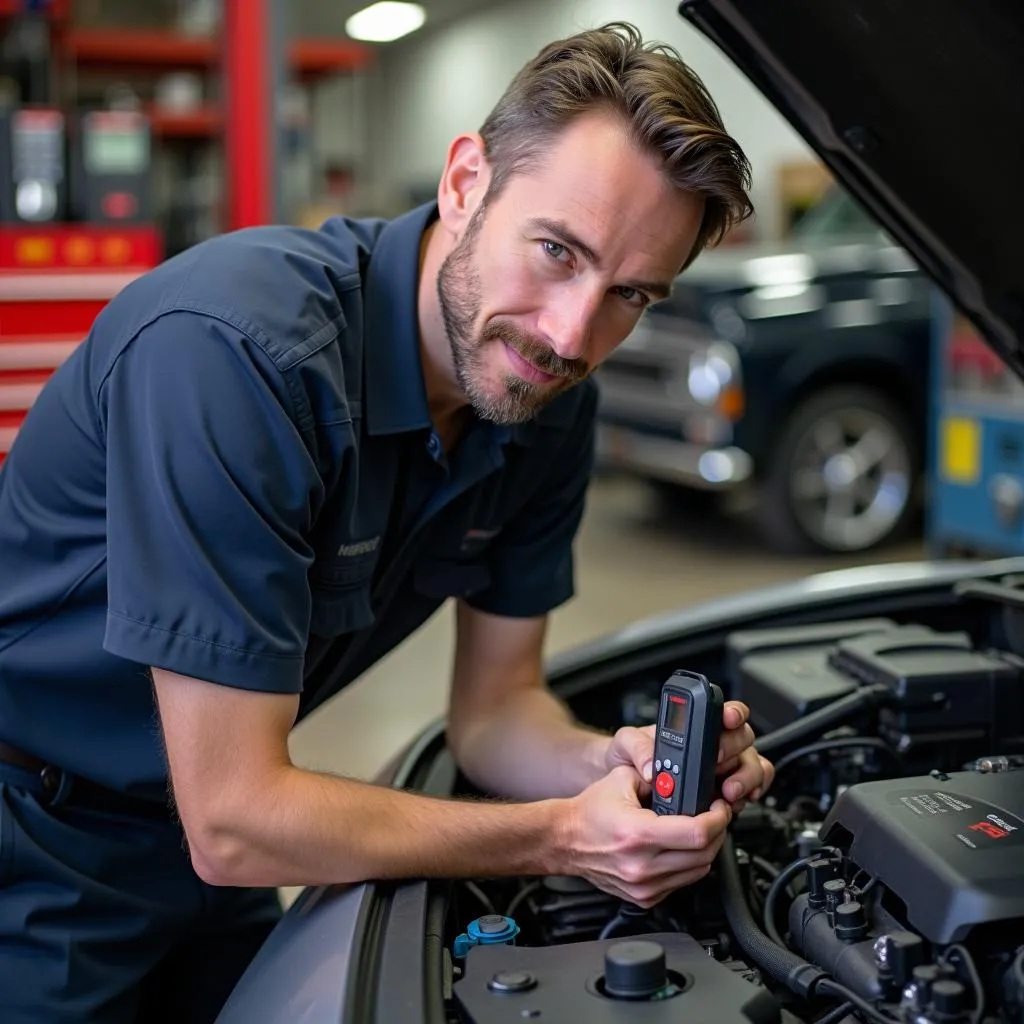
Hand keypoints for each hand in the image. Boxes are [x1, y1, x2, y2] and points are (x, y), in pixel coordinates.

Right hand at [563, 766, 732, 907]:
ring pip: (698, 872)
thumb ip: (656, 776)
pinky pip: (682, 883)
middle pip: (704, 855)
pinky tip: (680, 849)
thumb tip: (684, 778)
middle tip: (715, 816)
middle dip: (717, 832)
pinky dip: (688, 866)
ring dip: (705, 850)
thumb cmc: (590, 812)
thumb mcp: (622, 778)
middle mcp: (642, 865)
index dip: (717, 818)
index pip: (697, 833)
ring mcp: (644, 886)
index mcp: (638, 833)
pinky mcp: (644, 898)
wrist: (565, 840)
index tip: (719, 807)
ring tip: (698, 831)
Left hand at [603, 701, 774, 810]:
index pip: (723, 711)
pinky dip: (750, 795)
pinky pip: (752, 790)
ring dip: (746, 778)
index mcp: (694, 727)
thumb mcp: (625, 744)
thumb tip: (652, 765)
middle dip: (734, 750)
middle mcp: (714, 744)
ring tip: (728, 792)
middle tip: (718, 762)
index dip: (731, 712)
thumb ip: (637, 746)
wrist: (625, 787)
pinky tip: (735, 803)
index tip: (727, 718)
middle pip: (744, 738)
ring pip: (754, 766)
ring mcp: (724, 769)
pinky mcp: (726, 794)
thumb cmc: (628, 758)